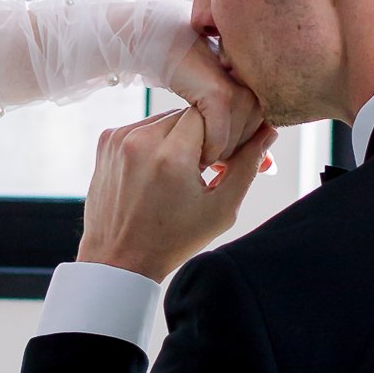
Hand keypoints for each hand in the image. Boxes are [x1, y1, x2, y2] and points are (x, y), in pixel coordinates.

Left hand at [79, 105, 276, 282]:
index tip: (223, 158)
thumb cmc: (172, 241)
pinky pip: (143, 128)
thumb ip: (247, 166)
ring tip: (178, 175)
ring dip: (179, 138)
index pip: (211, 113)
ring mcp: (119, 138)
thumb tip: (267, 131)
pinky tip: (156, 174)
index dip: (223, 133)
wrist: (118, 259)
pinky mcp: (106, 141)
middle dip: (203, 136)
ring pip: (165, 119)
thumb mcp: (221, 209)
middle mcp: (141, 139)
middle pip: (188, 114)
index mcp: (171, 155)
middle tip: (207, 167)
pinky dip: (155, 143)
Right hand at [163, 28, 263, 164]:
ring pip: (235, 145)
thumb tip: (269, 167)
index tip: (220, 159)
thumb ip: (245, 137)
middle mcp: (259, 92)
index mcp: (264, 94)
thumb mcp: (222, 112)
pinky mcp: (221, 95)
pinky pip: (219, 137)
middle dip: (227, 156)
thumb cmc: (193, 79)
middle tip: (204, 152)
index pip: (261, 142)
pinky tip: (195, 148)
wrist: (169, 49)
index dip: (239, 155)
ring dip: (215, 155)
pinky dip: (207, 148)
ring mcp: (242, 92)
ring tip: (197, 149)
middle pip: (249, 146)